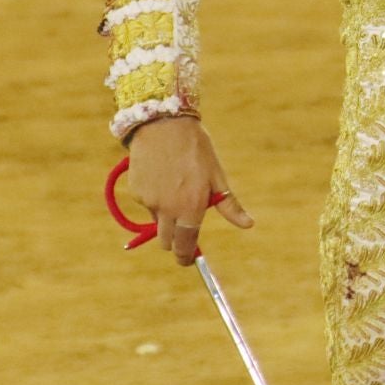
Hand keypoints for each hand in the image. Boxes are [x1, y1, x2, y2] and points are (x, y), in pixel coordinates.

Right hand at [125, 115, 252, 265]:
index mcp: (191, 207)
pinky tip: (162, 176)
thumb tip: (249, 225)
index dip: (186, 257)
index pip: (186, 245)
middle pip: (167, 241)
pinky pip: (146, 203)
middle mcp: (168, 209)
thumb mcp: (217, 176)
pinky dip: (153, 198)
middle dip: (174, 241)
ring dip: (164, 217)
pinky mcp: (136, 191)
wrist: (164, 124)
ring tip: (176, 188)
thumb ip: (229, 206)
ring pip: (156, 221)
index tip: (188, 260)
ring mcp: (149, 201)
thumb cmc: (196, 149)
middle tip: (183, 230)